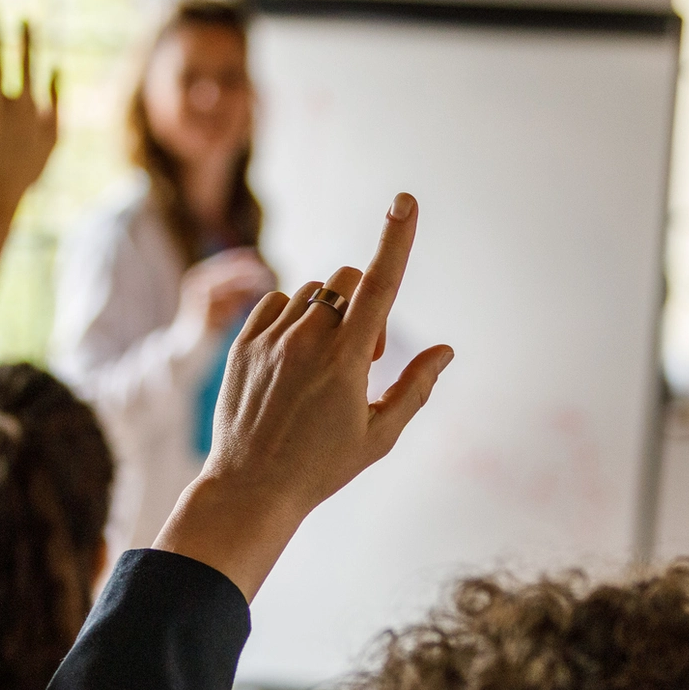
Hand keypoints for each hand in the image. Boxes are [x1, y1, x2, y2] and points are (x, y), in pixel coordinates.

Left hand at [154, 194, 454, 599]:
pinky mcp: (242, 343)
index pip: (381, 284)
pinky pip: (275, 303)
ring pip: (311, 294)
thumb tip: (446, 350)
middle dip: (365, 304)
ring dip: (328, 314)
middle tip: (364, 356)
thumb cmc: (322, 468)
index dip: (397, 239)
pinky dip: (292, 318)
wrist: (250, 489)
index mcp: (347, 360)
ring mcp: (271, 339)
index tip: (405, 200)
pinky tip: (294, 357)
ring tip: (324, 364)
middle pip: (347, 281)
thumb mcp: (380, 436)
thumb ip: (416, 387)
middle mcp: (307, 340)